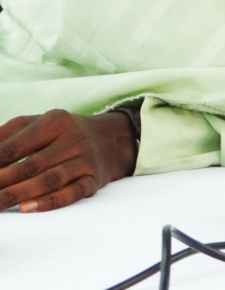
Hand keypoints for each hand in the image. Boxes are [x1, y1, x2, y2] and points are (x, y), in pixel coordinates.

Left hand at [0, 110, 137, 212]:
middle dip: (1, 182)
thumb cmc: (61, 134)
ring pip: (49, 180)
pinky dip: (49, 202)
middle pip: (30, 166)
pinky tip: (26, 208)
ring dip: (18, 195)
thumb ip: (7, 135)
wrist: (110, 140)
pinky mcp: (94, 180)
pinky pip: (71, 193)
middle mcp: (73, 139)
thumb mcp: (37, 124)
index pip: (15, 146)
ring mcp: (85, 160)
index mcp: (55, 121)